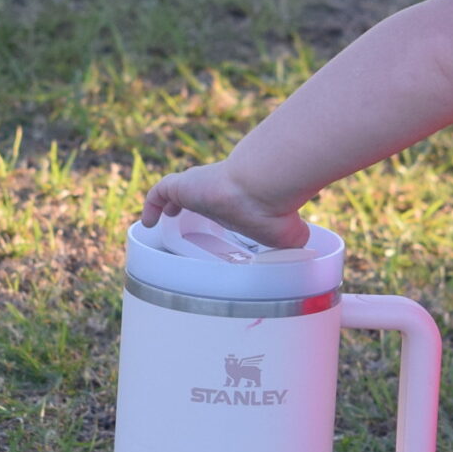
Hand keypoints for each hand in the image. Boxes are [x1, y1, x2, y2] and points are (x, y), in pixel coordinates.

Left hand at [137, 162, 309, 249]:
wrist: (261, 190)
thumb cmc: (275, 212)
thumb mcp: (286, 236)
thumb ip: (291, 248)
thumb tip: (304, 266)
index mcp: (236, 202)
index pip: (222, 204)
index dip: (214, 212)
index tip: (213, 226)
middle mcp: (215, 192)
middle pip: (197, 197)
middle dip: (189, 207)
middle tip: (182, 227)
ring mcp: (198, 187)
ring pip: (176, 192)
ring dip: (167, 205)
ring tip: (159, 222)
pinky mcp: (182, 185)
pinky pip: (159, 192)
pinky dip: (151, 205)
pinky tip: (148, 223)